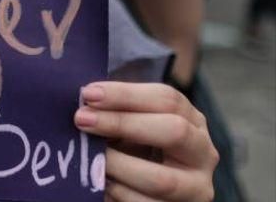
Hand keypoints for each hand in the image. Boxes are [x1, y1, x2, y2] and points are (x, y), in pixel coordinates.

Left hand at [75, 82, 217, 201]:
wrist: (142, 187)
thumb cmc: (132, 146)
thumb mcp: (130, 124)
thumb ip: (115, 111)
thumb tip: (85, 100)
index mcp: (192, 120)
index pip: (166, 99)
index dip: (125, 94)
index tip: (88, 94)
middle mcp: (203, 152)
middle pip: (174, 131)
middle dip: (122, 123)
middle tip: (82, 119)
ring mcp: (196, 188)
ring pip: (161, 178)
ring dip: (116, 165)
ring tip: (87, 155)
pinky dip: (117, 192)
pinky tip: (97, 180)